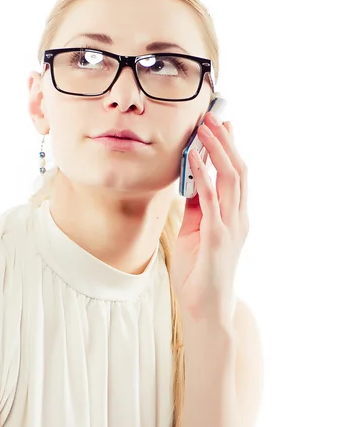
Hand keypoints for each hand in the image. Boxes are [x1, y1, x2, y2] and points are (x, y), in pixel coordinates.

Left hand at [170, 111, 249, 333]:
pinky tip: (196, 161)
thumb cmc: (199, 272)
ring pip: (230, 180)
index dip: (230, 149)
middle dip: (225, 141)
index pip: (236, 175)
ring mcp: (230, 227)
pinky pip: (211, 201)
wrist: (205, 308)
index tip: (221, 126)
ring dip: (216, 151)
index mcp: (235, 216)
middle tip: (212, 118)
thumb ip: (196, 208)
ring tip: (205, 129)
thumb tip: (188, 181)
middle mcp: (238, 218)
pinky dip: (204, 178)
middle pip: (237, 170)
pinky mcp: (217, 238)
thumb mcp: (196, 232)